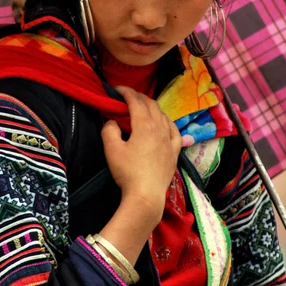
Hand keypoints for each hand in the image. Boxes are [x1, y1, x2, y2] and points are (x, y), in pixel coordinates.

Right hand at [101, 86, 181, 220]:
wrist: (146, 196)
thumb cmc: (127, 172)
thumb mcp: (111, 149)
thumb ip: (109, 130)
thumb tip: (112, 122)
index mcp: (144, 125)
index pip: (136, 101)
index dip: (126, 92)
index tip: (117, 89)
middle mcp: (159, 128)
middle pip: (151, 105)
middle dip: (139, 97)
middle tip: (128, 96)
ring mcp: (169, 140)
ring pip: (163, 116)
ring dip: (153, 108)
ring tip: (144, 108)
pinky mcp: (175, 152)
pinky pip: (175, 131)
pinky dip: (168, 123)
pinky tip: (166, 124)